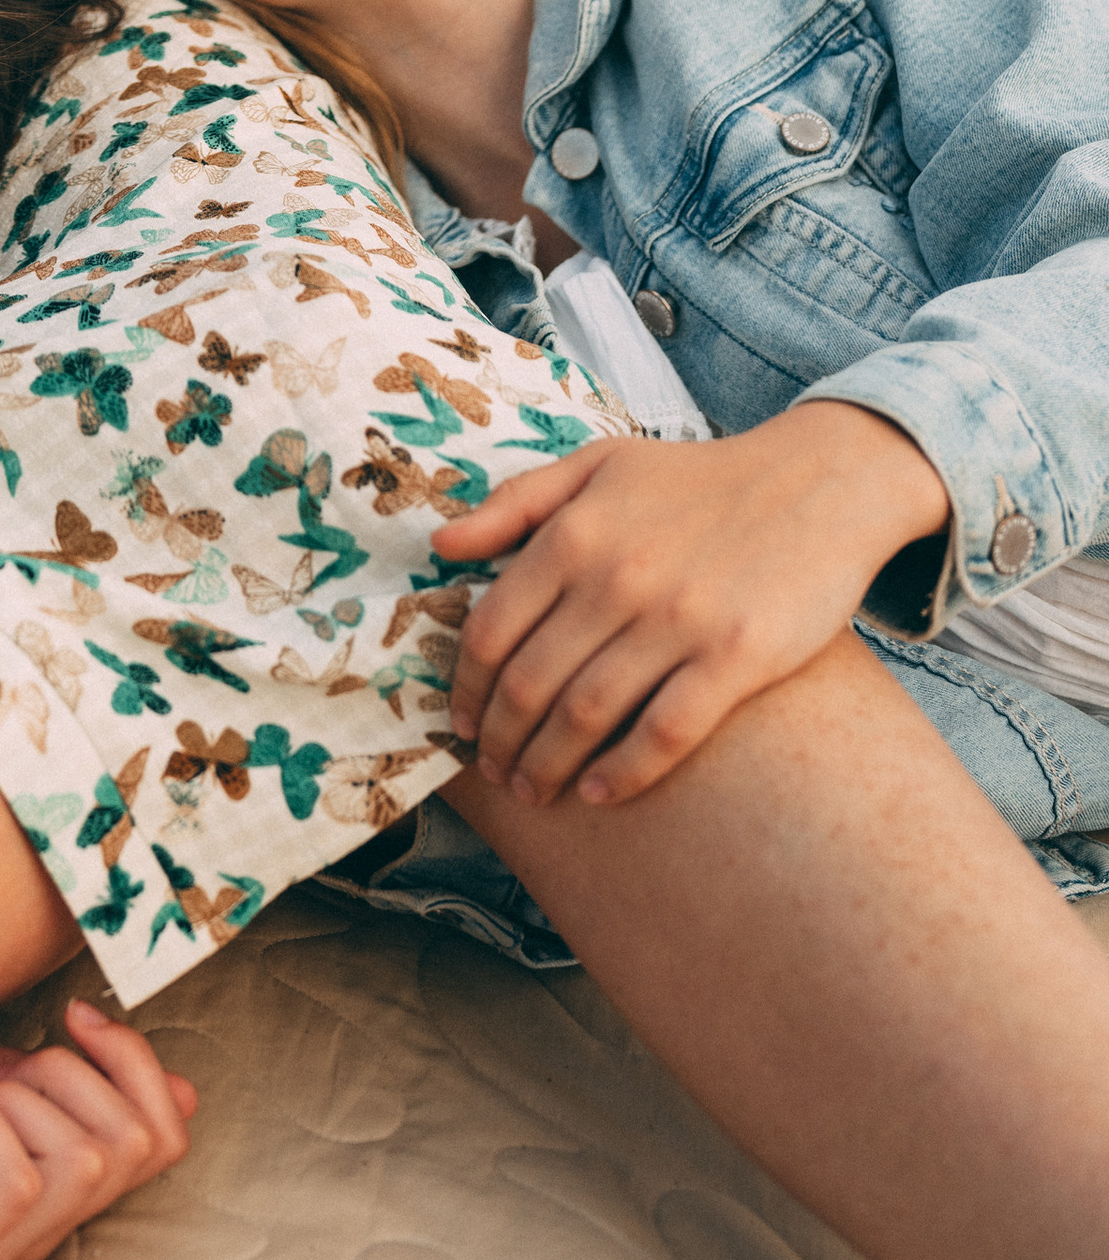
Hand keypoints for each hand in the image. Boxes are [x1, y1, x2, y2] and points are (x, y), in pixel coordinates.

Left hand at [0, 1005, 195, 1259]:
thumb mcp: (8, 1069)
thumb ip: (87, 1089)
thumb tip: (186, 1094)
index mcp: (59, 1196)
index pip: (164, 1141)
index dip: (138, 1063)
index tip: (74, 1014)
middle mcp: (33, 1241)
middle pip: (129, 1142)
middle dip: (64, 1072)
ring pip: (78, 1155)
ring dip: (14, 1091)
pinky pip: (16, 1177)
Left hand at [432, 404, 951, 807]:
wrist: (818, 484)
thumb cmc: (698, 479)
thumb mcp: (598, 464)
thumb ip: (515, 502)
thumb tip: (441, 542)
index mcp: (575, 533)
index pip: (492, 629)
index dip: (466, 686)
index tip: (459, 720)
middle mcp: (616, 578)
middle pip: (530, 682)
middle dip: (500, 737)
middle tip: (493, 769)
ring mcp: (677, 621)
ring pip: (586, 715)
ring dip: (548, 764)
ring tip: (535, 789)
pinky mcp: (737, 658)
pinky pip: (664, 733)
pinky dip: (623, 772)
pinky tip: (600, 794)